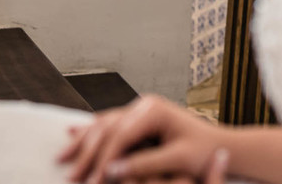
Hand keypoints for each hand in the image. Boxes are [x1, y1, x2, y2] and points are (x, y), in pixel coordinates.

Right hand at [57, 95, 223, 183]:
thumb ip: (145, 163)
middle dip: (88, 154)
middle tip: (71, 178)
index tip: (93, 182)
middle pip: (107, 128)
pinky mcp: (137, 116)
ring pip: (103, 124)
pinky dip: (90, 133)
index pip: (121, 135)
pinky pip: (108, 124)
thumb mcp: (177, 159)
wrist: (220, 144)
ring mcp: (139, 108)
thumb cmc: (204, 152)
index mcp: (155, 110)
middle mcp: (144, 104)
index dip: (105, 160)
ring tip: (61, 159)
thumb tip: (111, 172)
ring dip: (82, 143)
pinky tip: (72, 135)